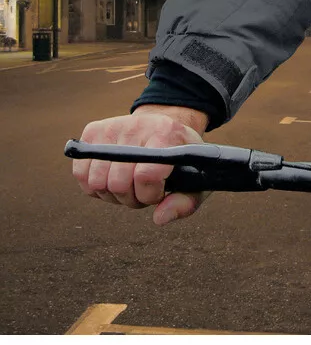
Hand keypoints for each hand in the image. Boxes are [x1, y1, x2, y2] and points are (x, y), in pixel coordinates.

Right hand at [72, 105, 210, 225]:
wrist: (166, 128)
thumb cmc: (182, 160)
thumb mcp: (196, 180)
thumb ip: (185, 203)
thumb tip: (159, 218)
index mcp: (168, 134)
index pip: (146, 175)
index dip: (149, 195)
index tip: (159, 193)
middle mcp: (138, 126)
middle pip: (118, 183)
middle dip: (131, 198)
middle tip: (143, 190)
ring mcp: (112, 127)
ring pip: (96, 182)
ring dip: (112, 194)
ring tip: (130, 184)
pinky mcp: (93, 131)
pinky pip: (80, 174)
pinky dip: (94, 186)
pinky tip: (113, 178)